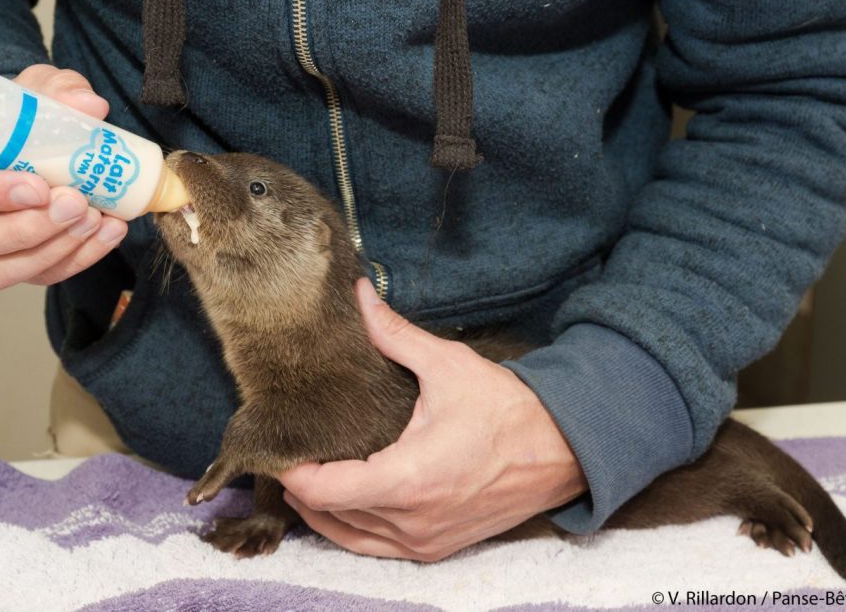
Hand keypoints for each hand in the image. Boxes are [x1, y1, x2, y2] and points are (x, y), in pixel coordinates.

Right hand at [0, 64, 127, 289]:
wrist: (23, 137)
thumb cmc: (14, 113)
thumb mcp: (33, 87)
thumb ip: (59, 89)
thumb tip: (91, 106)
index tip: (38, 187)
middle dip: (28, 229)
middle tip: (76, 204)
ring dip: (53, 250)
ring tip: (94, 219)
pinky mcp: (4, 263)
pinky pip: (34, 276)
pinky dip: (76, 260)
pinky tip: (107, 233)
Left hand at [279, 278, 586, 561]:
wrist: (563, 451)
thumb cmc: (508, 410)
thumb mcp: (447, 366)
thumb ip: (394, 334)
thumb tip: (360, 296)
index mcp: (406, 479)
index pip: (321, 490)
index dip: (291, 469)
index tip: (282, 442)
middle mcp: (410, 521)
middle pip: (327, 515)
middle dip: (301, 486)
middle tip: (291, 450)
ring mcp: (424, 540)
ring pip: (348, 537)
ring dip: (322, 511)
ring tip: (308, 475)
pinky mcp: (437, 547)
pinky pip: (376, 548)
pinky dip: (351, 528)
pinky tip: (345, 502)